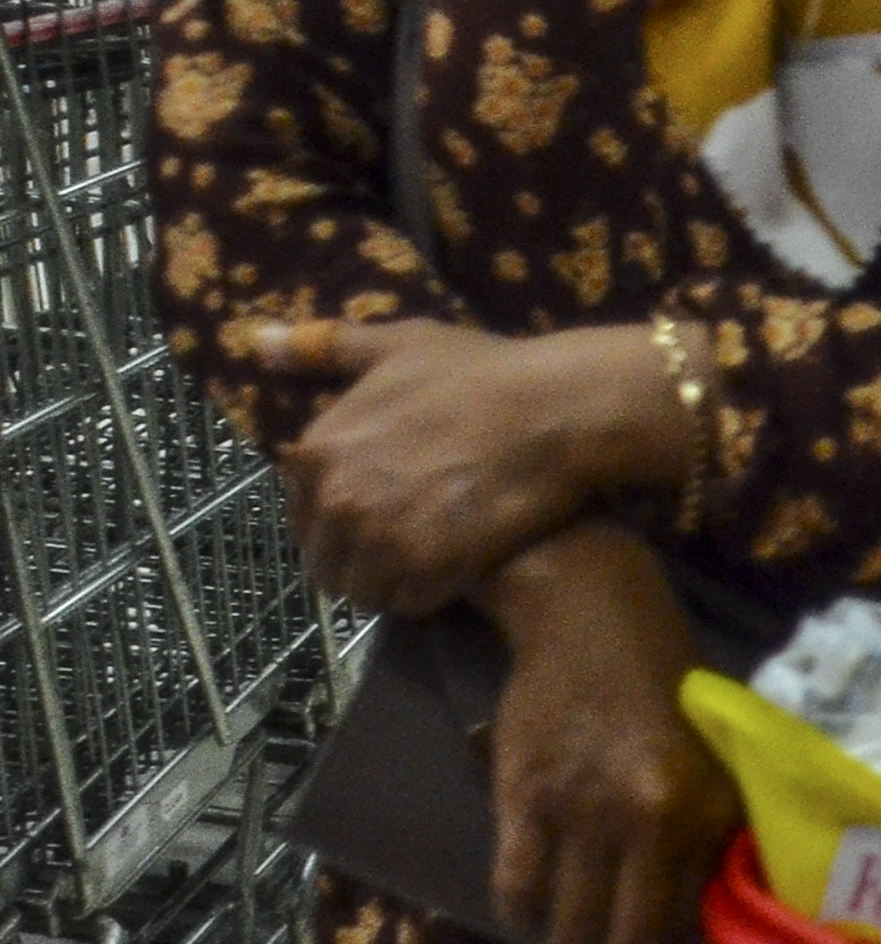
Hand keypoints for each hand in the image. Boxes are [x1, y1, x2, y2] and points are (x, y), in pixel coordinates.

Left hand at [255, 316, 694, 618]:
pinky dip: (430, 593)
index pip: (302, 514)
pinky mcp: (430, 569)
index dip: (341, 514)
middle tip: (412, 536)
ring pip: (366, 589)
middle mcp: (338, 500)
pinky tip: (459, 565)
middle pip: (327, 560)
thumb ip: (323, 348)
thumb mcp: (399, 345)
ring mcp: (382, 539)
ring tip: (434, 556)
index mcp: (317, 451)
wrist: (559, 409)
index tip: (382, 504)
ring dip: (393, 580)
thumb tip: (258, 340)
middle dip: (360, 555)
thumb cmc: (482, 372)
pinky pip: (410, 604)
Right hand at [482, 526, 731, 943]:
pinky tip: (524, 923)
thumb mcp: (715, 757)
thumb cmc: (666, 688)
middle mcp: (641, 819)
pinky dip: (517, 912)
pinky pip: (514, 880)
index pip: (678, 921)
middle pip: (621, 934)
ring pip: (563, 917)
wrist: (593, 620)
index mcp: (699, 811)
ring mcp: (577, 810)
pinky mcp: (521, 796)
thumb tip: (702, 907)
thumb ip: (710, 827)